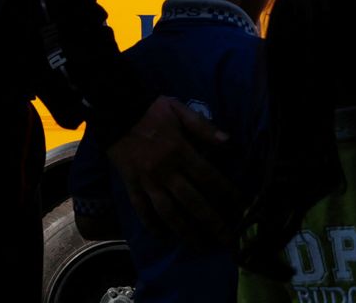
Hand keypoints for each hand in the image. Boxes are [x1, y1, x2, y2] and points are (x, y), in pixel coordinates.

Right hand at [105, 97, 237, 247]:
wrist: (115, 109)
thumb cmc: (151, 110)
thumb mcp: (179, 110)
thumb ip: (202, 126)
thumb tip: (228, 140)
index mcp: (180, 151)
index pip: (208, 177)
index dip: (227, 193)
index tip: (241, 207)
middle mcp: (165, 170)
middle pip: (192, 202)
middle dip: (211, 222)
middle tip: (227, 239)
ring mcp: (147, 180)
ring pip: (168, 211)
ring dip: (185, 231)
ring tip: (199, 245)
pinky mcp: (131, 183)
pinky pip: (141, 208)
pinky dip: (151, 224)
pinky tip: (163, 236)